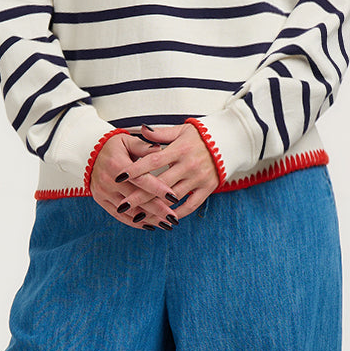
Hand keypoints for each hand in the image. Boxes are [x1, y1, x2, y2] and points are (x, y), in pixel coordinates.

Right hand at [89, 131, 168, 228]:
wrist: (87, 152)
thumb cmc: (112, 146)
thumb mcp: (127, 141)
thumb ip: (144, 147)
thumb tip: (160, 150)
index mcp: (116, 164)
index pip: (141, 179)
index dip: (158, 189)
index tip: (175, 197)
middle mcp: (108, 181)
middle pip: (136, 198)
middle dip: (157, 210)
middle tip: (174, 218)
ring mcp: (103, 192)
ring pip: (129, 211)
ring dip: (149, 219)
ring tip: (166, 224)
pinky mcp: (100, 200)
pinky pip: (119, 216)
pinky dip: (136, 222)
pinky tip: (151, 225)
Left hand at [91, 123, 219, 227]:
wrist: (230, 141)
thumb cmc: (200, 136)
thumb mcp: (181, 130)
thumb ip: (160, 134)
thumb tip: (141, 129)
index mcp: (180, 149)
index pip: (153, 160)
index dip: (136, 169)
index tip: (119, 177)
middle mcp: (189, 165)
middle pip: (160, 183)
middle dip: (139, 195)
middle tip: (122, 205)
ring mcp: (199, 178)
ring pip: (173, 198)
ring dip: (155, 209)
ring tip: (138, 217)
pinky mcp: (208, 188)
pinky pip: (191, 205)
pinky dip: (177, 214)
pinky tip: (163, 221)